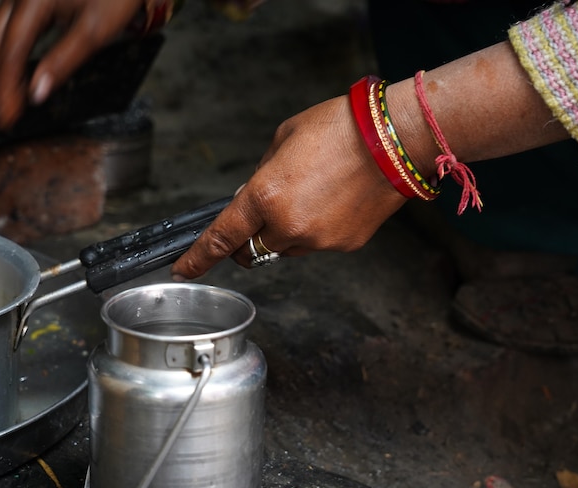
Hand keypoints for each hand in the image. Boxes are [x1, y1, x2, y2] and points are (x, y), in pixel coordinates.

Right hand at [0, 0, 148, 129]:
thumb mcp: (95, 31)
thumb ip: (64, 61)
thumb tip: (37, 93)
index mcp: (34, 0)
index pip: (11, 52)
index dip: (6, 87)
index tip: (7, 116)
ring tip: (1, 101)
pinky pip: (10, 28)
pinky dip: (8, 54)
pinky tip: (13, 75)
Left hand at [170, 94, 409, 279]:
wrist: (394, 138)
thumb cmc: (340, 128)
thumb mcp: (283, 139)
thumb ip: (261, 174)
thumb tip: (252, 195)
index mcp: (266, 196)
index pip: (222, 237)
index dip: (199, 257)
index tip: (183, 268)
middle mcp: (289, 226)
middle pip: (253, 250)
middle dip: (249, 237)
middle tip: (261, 214)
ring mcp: (319, 240)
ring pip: (287, 249)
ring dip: (285, 232)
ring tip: (311, 195)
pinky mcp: (345, 245)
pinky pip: (317, 244)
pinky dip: (316, 229)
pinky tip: (333, 201)